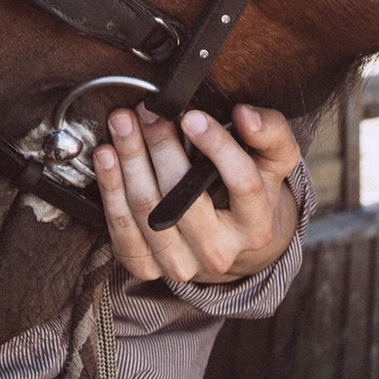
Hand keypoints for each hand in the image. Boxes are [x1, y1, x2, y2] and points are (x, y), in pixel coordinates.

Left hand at [94, 103, 300, 285]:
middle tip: (148, 111)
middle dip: (161, 147)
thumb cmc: (248, 192)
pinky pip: (122, 228)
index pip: (242, 184)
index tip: (192, 116)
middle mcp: (219, 251)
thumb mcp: (272, 161)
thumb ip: (270, 133)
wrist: (229, 239)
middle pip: (183, 197)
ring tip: (122, 124)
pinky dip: (110, 188)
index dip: (217, 147)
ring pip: (147, 209)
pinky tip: (106, 157)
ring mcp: (182, 264)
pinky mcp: (148, 266)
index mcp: (256, 226)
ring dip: (130, 160)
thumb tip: (246, 116)